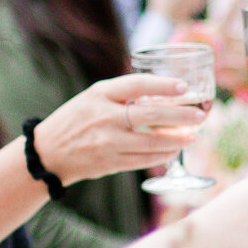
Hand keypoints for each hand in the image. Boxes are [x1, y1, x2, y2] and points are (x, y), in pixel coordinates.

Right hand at [32, 76, 205, 182]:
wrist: (48, 153)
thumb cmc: (76, 120)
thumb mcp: (93, 97)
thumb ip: (122, 94)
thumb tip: (163, 93)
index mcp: (100, 94)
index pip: (137, 85)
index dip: (163, 85)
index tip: (184, 87)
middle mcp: (104, 117)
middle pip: (150, 115)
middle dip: (180, 116)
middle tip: (200, 116)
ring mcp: (108, 142)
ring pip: (151, 142)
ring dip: (176, 140)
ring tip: (192, 136)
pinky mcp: (110, 162)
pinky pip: (143, 160)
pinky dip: (162, 156)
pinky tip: (174, 151)